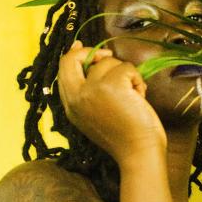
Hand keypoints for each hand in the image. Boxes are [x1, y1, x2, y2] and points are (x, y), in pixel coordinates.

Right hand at [58, 41, 166, 164]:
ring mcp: (92, 90)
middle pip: (72, 58)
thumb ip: (88, 92)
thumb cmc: (123, 137)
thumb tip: (92, 60)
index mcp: (71, 106)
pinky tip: (140, 96)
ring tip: (133, 95)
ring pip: (107, 63)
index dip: (74, 55)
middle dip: (91, 52)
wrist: (139, 154)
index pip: (62, 70)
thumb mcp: (95, 116)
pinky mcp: (111, 85)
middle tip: (109, 57)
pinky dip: (137, 79)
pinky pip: (126, 67)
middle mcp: (76, 97)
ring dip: (125, 74)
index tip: (83, 46)